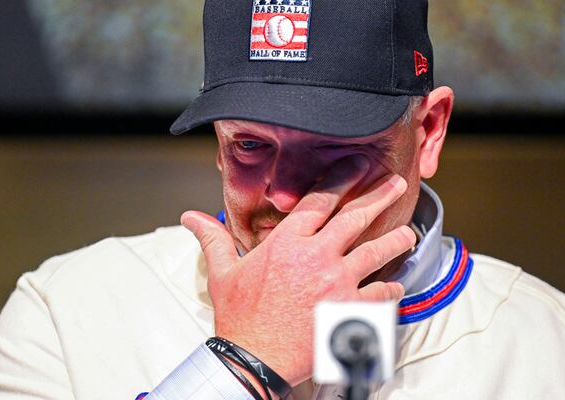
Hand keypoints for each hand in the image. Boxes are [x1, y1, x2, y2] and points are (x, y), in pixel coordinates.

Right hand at [181, 156, 414, 385]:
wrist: (255, 359)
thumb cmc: (241, 318)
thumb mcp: (223, 274)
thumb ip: (213, 239)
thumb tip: (190, 218)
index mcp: (287, 243)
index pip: (319, 200)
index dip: (341, 178)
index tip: (356, 165)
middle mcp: (316, 256)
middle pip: (355, 217)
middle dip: (378, 195)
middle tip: (394, 183)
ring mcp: (337, 282)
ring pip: (377, 251)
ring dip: (396, 239)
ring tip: (408, 232)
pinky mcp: (351, 308)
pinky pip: (381, 293)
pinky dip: (390, 288)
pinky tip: (394, 285)